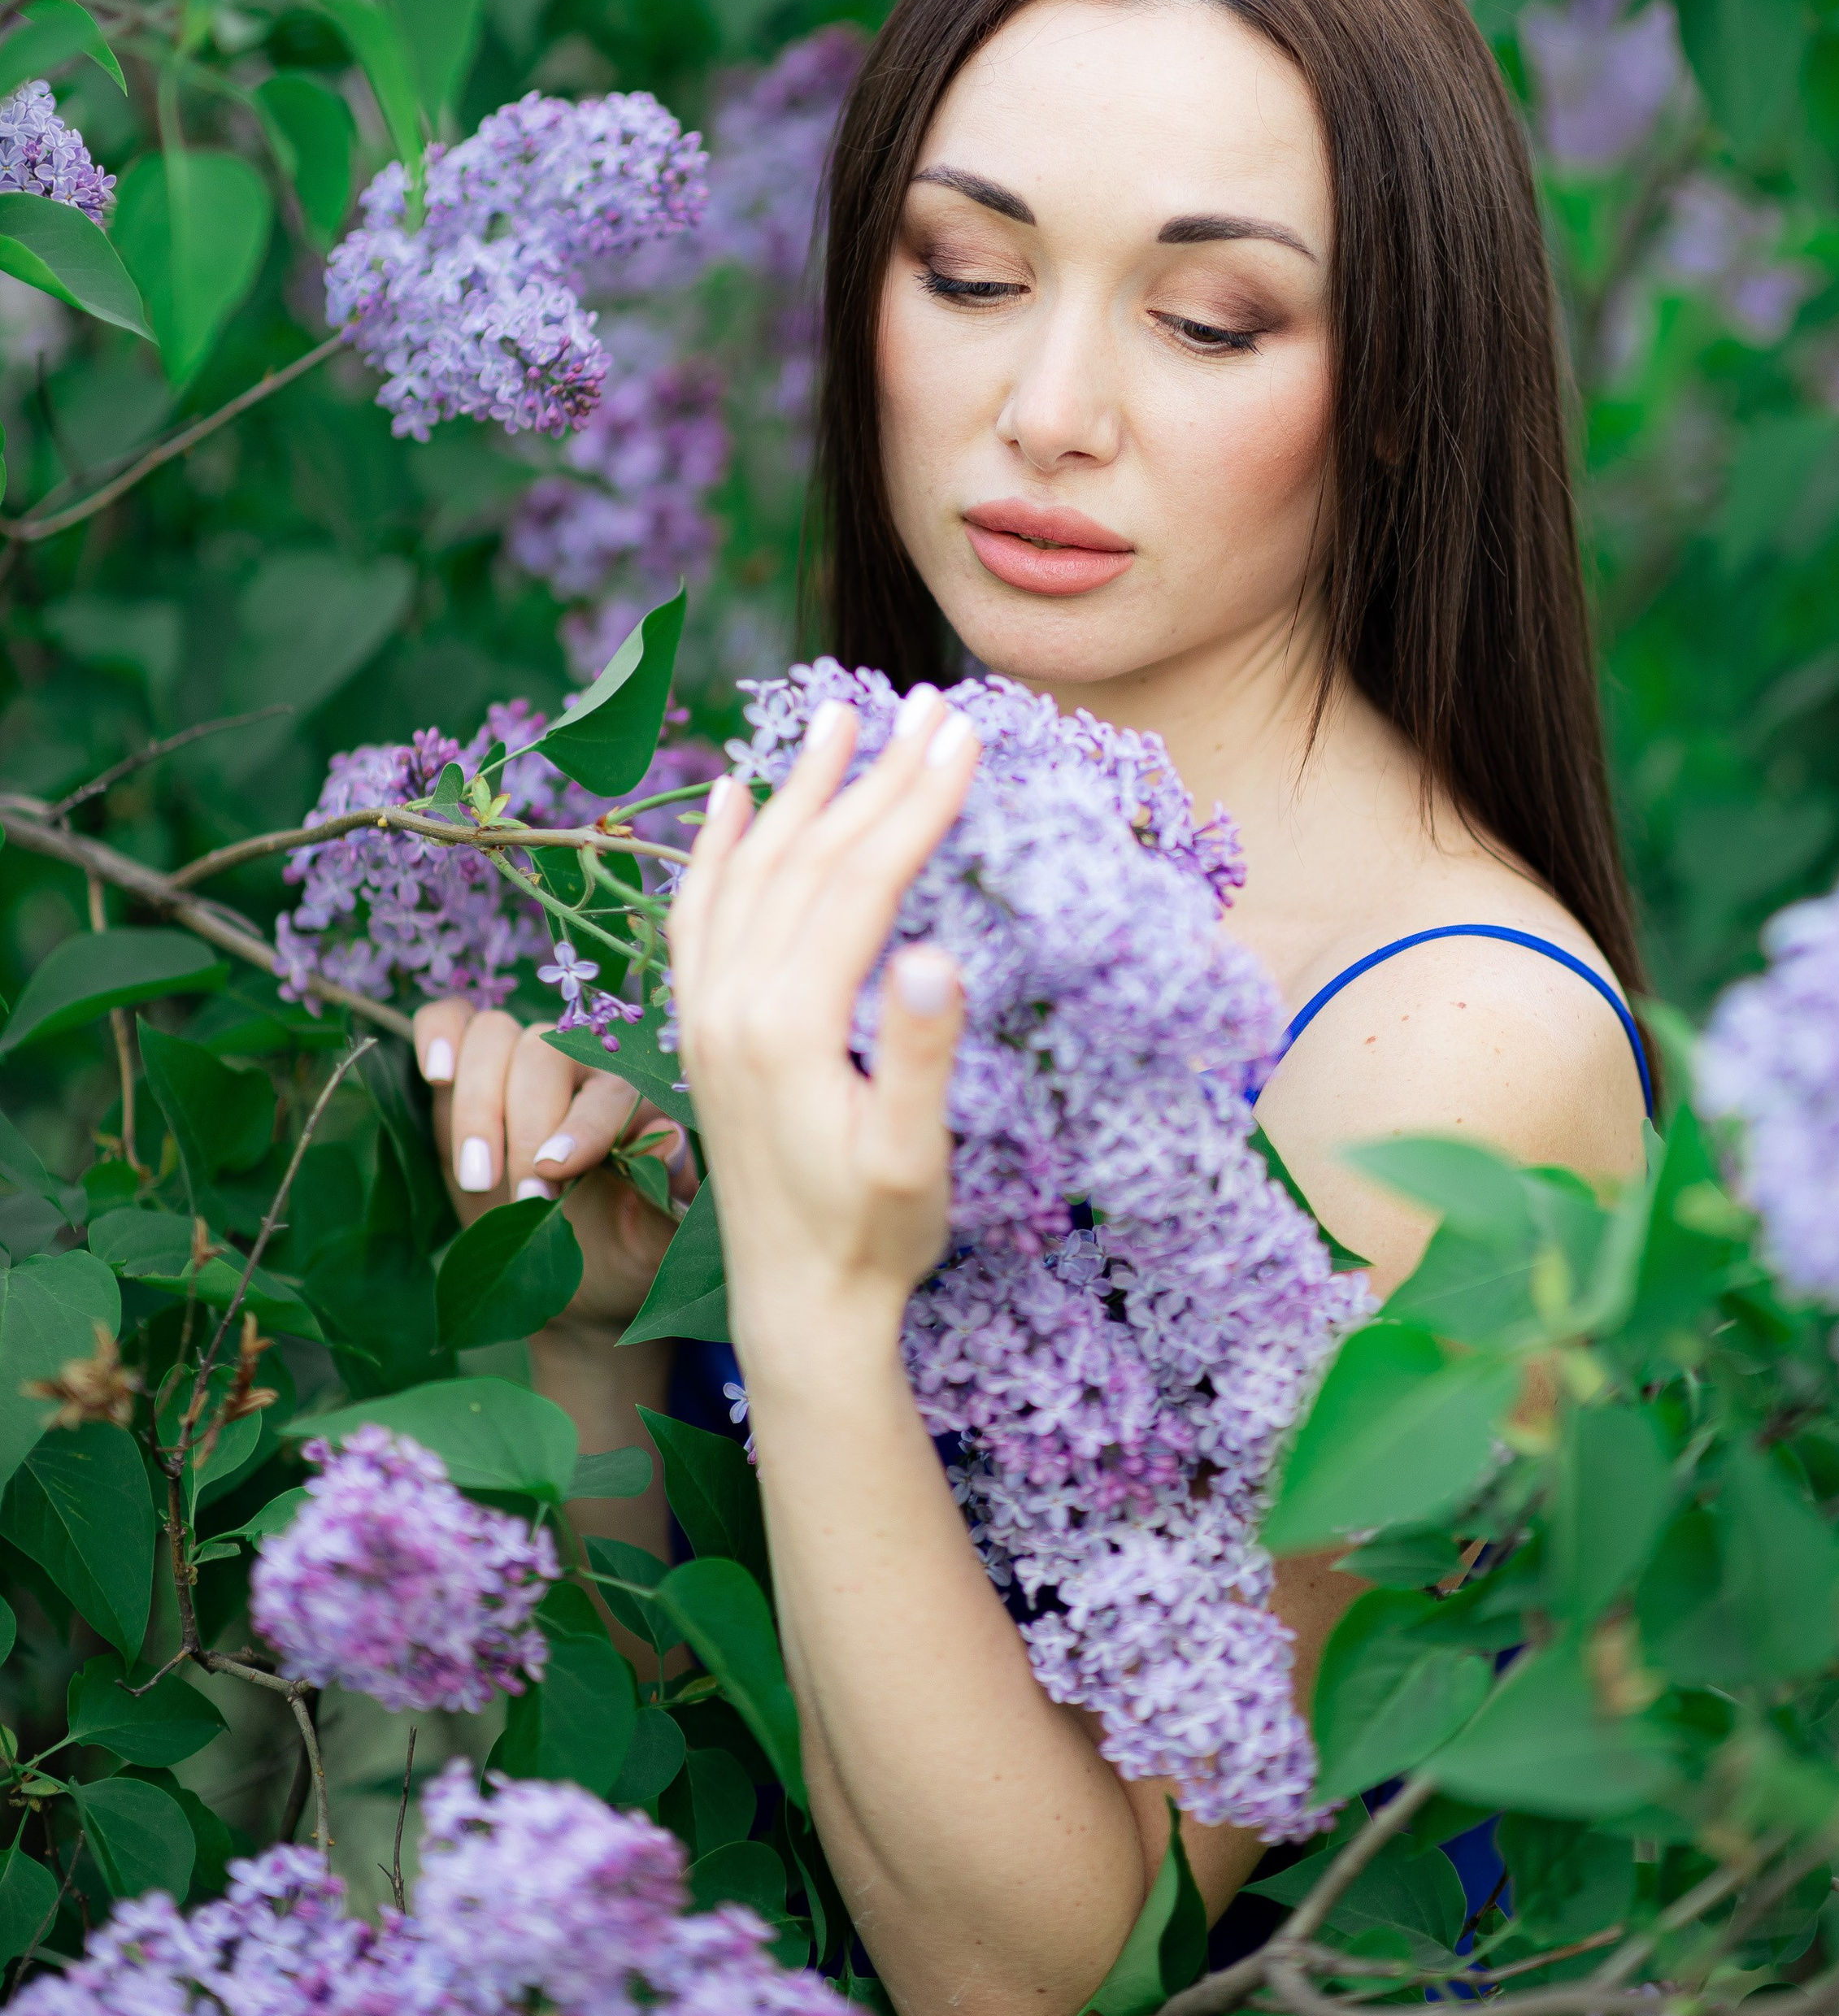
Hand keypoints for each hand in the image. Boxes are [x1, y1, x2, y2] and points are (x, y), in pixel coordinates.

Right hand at [412, 1000, 695, 1332]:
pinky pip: (450, 1019)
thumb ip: (668, 1199)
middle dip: (525, 1127)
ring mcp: (518, 1061)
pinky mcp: (466, 1069)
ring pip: (494, 1036)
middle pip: (544, 1055)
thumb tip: (670, 1143)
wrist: (561, 1274)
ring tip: (476, 1175)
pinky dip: (437, 1034)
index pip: (609, 1090)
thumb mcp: (647, 1245)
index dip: (582, 1125)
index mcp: (632, 1099)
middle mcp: (577, 1067)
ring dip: (477, 1104)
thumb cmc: (613, 1251)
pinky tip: (436, 1075)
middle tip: (521, 1200)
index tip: (555, 1171)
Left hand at [665, 686, 977, 1363]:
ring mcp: (707, 1013)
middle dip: (874, 774)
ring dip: (799, 789)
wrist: (798, 1310)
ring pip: (751, 871)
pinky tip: (733, 798)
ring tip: (838, 719)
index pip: (861, 879)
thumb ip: (920, 1055)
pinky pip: (695, 915)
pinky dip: (713, 848)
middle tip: (928, 705)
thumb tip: (936, 953)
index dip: (916, 801)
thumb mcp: (914, 1159)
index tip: (965, 735)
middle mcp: (733, 1003)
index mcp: (789, 1024)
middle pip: (809, 858)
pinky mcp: (700, 1030)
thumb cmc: (875, 1239)